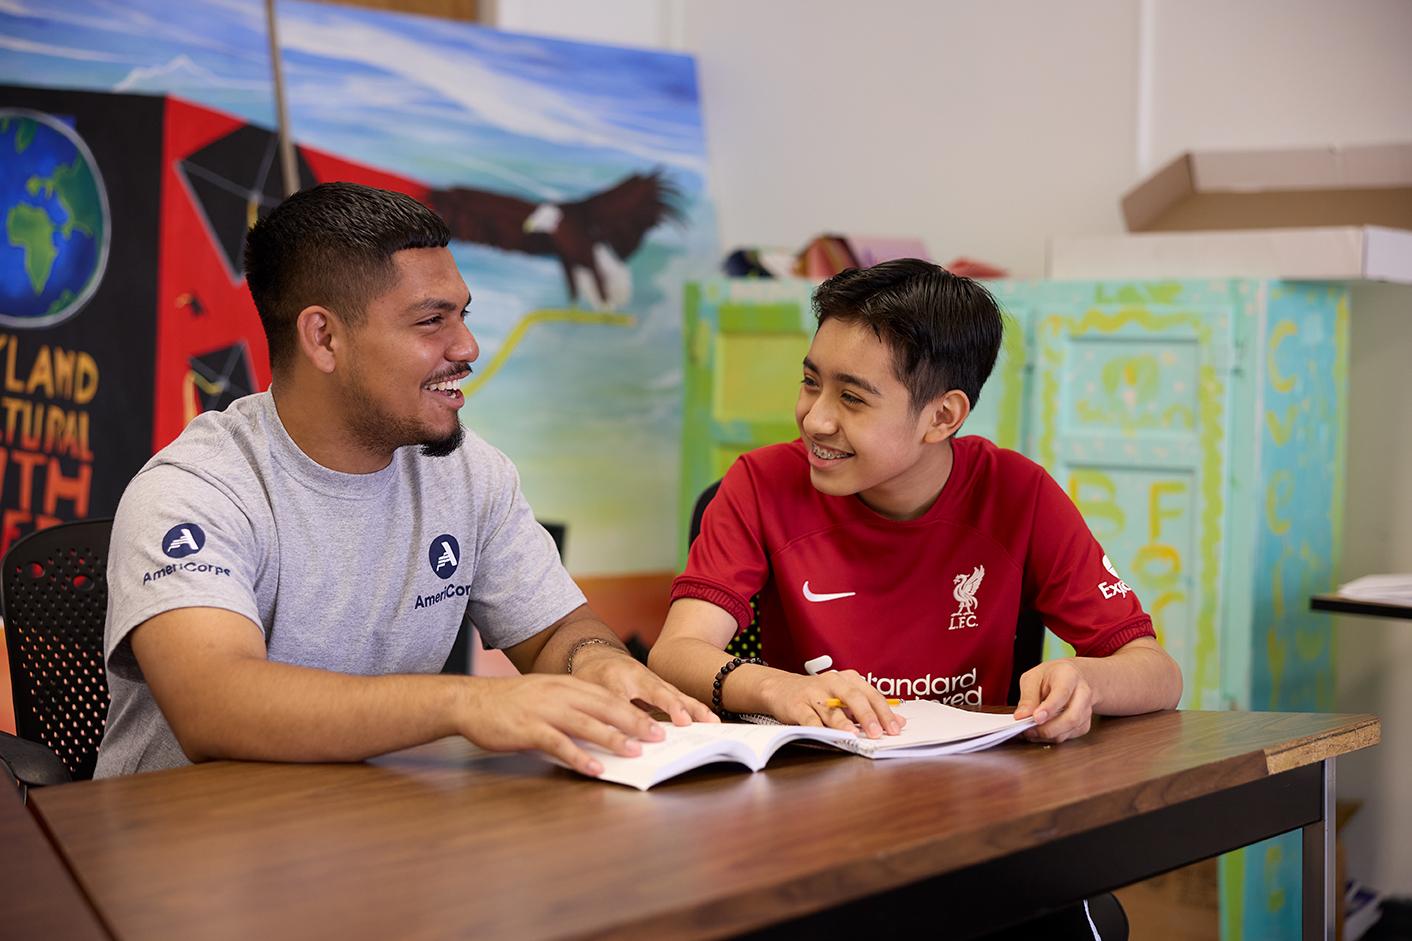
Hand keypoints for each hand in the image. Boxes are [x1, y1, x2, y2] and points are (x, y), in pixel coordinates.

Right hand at [458, 674, 667, 776]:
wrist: (472, 701)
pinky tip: (594, 768)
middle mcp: (560, 694)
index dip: (635, 709)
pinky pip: (558, 743)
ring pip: (586, 724)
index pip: (609, 697)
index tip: (658, 722)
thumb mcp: (547, 697)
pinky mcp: (528, 728)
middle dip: (634, 722)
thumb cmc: (512, 703)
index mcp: (568, 685)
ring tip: (634, 752)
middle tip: (658, 736)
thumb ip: (573, 709)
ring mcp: (544, 710)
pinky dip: (578, 756)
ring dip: (612, 738)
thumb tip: (602, 731)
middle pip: (604, 707)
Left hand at [570, 647, 717, 725]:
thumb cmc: (593, 676)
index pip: (629, 698)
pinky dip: (694, 708)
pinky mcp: (663, 687)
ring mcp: (654, 681)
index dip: (642, 715)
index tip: (660, 728)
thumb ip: (601, 712)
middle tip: (687, 722)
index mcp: (617, 677)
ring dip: (693, 708)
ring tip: (711, 721)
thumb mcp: (588, 692)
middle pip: (660, 692)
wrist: (601, 656)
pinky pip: (680, 697)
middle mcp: (639, 676)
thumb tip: (611, 737)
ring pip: (675, 694)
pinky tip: (709, 720)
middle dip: (675, 707)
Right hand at [758, 669, 903, 738]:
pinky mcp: (797, 704)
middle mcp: (832, 682)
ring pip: (831, 708)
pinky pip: (808, 717)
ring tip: (853, 734)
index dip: (884, 711)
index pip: (870, 694)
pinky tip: (825, 735)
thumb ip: (871, 709)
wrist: (782, 688)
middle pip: (853, 697)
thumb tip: (899, 723)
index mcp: (848, 679)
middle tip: (877, 732)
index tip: (895, 728)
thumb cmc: (819, 696)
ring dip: (842, 722)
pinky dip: (817, 727)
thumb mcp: (846, 698)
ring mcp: (813, 693)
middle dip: (867, 715)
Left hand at [1014, 660, 1093, 742]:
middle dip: (1048, 728)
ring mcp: (1087, 710)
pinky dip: (1052, 738)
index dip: (1049, 708)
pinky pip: (1069, 736)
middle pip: (1072, 717)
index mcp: (1069, 676)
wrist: (1068, 678)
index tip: (1035, 718)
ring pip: (1070, 729)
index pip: (1062, 694)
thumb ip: (1027, 697)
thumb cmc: (1048, 677)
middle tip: (1028, 730)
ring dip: (1048, 735)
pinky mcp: (1084, 723)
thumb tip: (1021, 717)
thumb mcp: (1032, 679)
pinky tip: (1039, 733)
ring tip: (1030, 732)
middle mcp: (1083, 693)